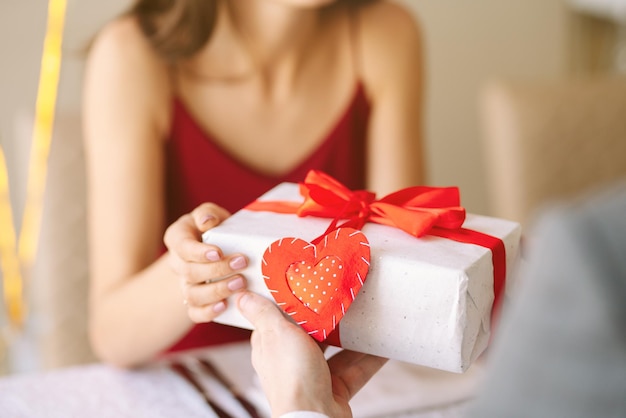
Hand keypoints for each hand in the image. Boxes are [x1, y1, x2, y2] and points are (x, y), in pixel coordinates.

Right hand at [164, 203, 248, 322]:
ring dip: (217, 291)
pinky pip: (195, 313)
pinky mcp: (195, 302)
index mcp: (177, 239)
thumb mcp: (211, 214)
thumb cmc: (216, 227)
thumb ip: (207, 213)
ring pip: (192, 295)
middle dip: (217, 269)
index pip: (182, 247)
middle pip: (189, 272)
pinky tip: (225, 306)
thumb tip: (207, 221)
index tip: (219, 252)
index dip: (199, 252)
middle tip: (242, 263)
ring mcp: (185, 284)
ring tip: (240, 284)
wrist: (218, 247)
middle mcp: (178, 263)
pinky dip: (208, 312)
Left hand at [237, 291, 386, 417]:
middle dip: (329, 318)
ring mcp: (314, 376)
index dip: (292, 304)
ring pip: (337, 351)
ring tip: (368, 315)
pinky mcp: (335, 389)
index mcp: (271, 347)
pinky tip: (383, 345)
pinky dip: (370, 358)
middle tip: (345, 297)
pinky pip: (356, 369)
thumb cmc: (291, 377)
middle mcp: (291, 361)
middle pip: (311, 334)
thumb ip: (263, 314)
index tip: (308, 285)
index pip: (278, 320)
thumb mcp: (276, 334)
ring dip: (353, 337)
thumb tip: (241, 296)